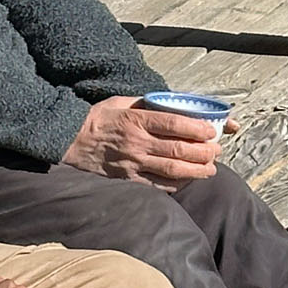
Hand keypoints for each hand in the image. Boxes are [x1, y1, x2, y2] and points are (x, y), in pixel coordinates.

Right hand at [61, 97, 234, 190]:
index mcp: (136, 121)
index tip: (212, 131)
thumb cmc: (98, 119)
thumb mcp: (120, 102)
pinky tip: (189, 180)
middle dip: (203, 152)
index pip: (173, 124)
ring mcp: (134, 163)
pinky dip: (177, 183)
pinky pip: (158, 185)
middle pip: (178, 150)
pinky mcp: (129, 179)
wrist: (70, 141)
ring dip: (196, 171)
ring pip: (172, 170)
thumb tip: (172, 103)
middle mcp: (137, 143)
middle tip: (217, 151)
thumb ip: (146, 103)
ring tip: (211, 169)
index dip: (197, 128)